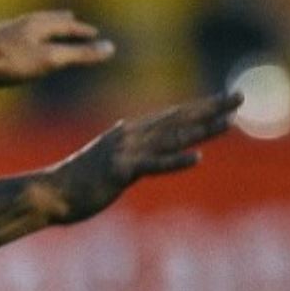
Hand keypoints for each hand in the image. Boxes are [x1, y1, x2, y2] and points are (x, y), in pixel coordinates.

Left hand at [0, 10, 115, 84]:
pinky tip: (11, 50)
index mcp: (38, 25)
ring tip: (43, 32)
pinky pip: (10, 40)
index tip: (94, 34)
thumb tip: (111, 49)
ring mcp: (2, 34)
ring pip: (26, 29)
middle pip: (46, 21)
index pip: (67, 27)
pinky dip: (21, 42)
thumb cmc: (9, 62)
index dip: (82, 32)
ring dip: (40, 30)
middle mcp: (21, 25)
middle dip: (60, 22)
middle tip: (70, 18)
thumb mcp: (50, 60)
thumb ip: (80, 55)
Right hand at [45, 92, 241, 223]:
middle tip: (240, 97)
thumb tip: (124, 126)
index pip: (173, 116)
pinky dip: (175, 161)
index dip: (202, 107)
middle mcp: (130, 137)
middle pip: (177, 121)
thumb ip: (120, 140)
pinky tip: (197, 158)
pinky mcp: (119, 173)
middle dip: (210, 109)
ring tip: (228, 123)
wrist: (50, 193)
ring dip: (201, 131)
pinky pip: (152, 167)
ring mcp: (125, 153)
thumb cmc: (76, 179)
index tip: (229, 99)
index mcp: (129, 133)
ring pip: (170, 140)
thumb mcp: (104, 155)